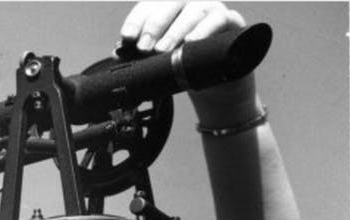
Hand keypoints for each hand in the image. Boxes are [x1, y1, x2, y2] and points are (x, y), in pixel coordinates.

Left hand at [120, 2, 261, 125]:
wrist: (216, 82)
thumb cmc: (183, 65)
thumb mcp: (159, 60)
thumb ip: (139, 53)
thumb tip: (118, 52)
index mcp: (168, 9)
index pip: (149, 6)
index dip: (136, 20)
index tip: (126, 38)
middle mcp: (189, 3)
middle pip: (170, 4)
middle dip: (154, 26)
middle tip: (144, 47)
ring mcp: (211, 9)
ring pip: (194, 11)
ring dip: (176, 30)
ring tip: (164, 50)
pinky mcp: (231, 21)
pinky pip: (219, 19)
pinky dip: (205, 29)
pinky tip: (192, 42)